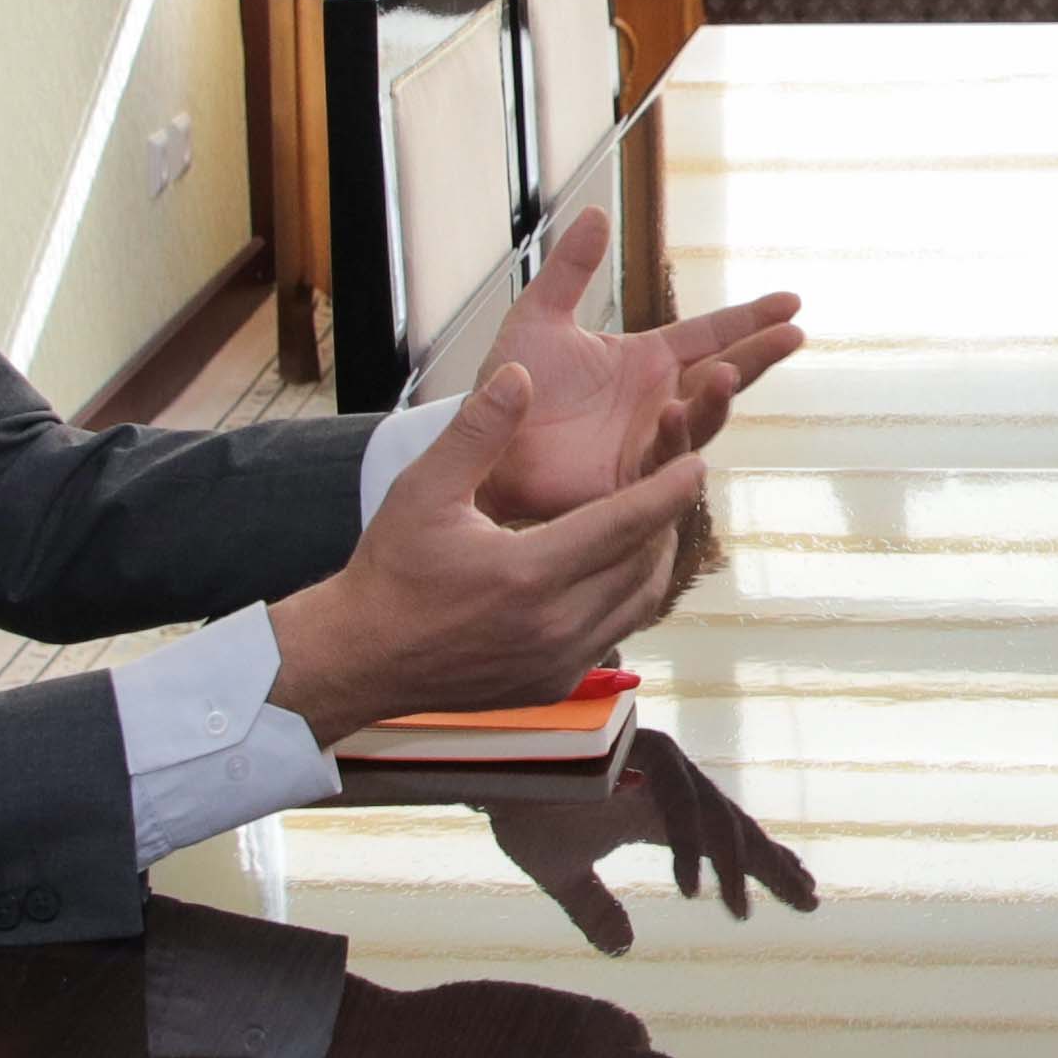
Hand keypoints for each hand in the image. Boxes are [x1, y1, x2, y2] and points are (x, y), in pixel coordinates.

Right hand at [270, 353, 720, 738]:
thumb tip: (519, 373)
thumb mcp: (423, 490)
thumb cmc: (389, 571)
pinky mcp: (555, 683)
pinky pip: (614, 633)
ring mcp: (558, 662)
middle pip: (644, 565)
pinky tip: (616, 564)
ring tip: (652, 518)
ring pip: (637, 604)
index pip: (624, 525)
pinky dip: (625, 597)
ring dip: (652, 560)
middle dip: (665, 520)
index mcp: (527, 574)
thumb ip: (478, 431)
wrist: (360, 658)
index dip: (667, 490)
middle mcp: (554, 626)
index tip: (697, 461)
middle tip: (675, 481)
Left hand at [480, 209, 803, 528]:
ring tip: (726, 372)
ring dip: (717, 398)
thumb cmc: (510, 386)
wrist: (481, 444)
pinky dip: (674, 441)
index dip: (751, 319)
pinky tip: (675, 414)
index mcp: (647, 361)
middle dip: (760, 356)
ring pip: (701, 419)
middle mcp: (658, 400)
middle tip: (793, 335)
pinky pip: (662, 462)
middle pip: (724, 374)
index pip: (711, 334)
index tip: (792, 302)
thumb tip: (597, 210)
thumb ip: (571, 268)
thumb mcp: (538, 317)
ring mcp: (648, 442)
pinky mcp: (630, 482)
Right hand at [482, 735, 821, 950]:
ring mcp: (657, 762)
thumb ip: (594, 909)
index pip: (726, 839)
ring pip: (714, 816)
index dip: (765, 866)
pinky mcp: (640, 749)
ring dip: (731, 866)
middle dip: (772, 865)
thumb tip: (623, 948)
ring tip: (740, 914)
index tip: (803, 894)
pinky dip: (686, 847)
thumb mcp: (563, 875)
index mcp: (659, 809)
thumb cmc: (521, 806)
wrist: (482, 766)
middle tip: (809, 901)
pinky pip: (675, 803)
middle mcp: (669, 783)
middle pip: (735, 825)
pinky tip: (692, 889)